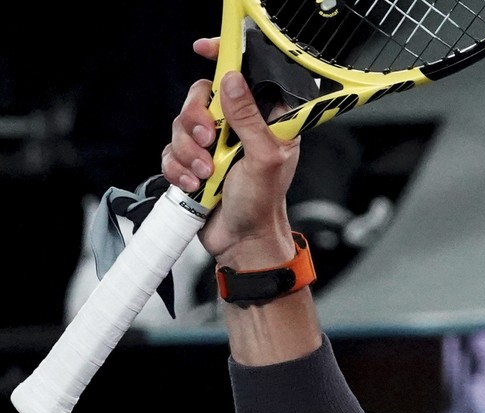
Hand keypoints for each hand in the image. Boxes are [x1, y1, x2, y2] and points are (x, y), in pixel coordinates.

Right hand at [162, 37, 300, 268]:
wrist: (242, 240)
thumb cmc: (263, 203)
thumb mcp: (264, 157)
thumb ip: (248, 118)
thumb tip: (231, 81)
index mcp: (264, 120)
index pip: (244, 77)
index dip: (224, 58)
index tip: (203, 50)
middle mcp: (237, 127)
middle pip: (200, 98)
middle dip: (196, 121)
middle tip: (209, 143)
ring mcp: (213, 145)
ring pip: (181, 125)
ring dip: (188, 152)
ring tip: (206, 175)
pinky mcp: (192, 162)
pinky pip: (170, 152)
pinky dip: (177, 169)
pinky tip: (194, 185)